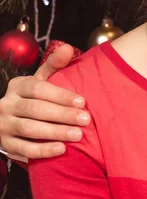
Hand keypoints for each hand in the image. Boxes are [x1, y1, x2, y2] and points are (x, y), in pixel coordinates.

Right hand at [0, 44, 88, 161]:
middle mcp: (7, 105)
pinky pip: (23, 149)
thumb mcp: (40, 79)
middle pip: (35, 110)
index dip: (61, 95)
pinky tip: (61, 149)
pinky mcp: (5, 145)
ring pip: (29, 129)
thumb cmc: (33, 97)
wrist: (8, 119)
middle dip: (62, 115)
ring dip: (55, 133)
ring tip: (77, 135)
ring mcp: (3, 126)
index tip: (82, 102)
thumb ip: (54, 64)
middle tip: (85, 120)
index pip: (38, 89)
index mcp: (18, 86)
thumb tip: (67, 48)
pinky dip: (42, 150)